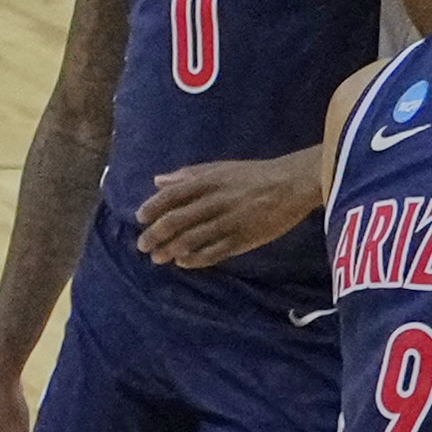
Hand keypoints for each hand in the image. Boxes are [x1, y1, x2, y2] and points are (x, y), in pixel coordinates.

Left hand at [133, 149, 322, 268]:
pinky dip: (196, 259)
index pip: (172, 196)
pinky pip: (215, 252)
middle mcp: (215, 201)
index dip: (153, 208)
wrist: (291, 184)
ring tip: (157, 258)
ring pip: (192, 239)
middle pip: (177, 220)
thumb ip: (187, 175)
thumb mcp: (218, 168)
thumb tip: (157, 181)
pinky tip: (183, 263)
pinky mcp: (243, 239)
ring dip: (171, 250)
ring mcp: (229, 222)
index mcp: (208, 181)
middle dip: (156, 235)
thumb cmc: (252, 175)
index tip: (140, 219)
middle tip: (142, 245)